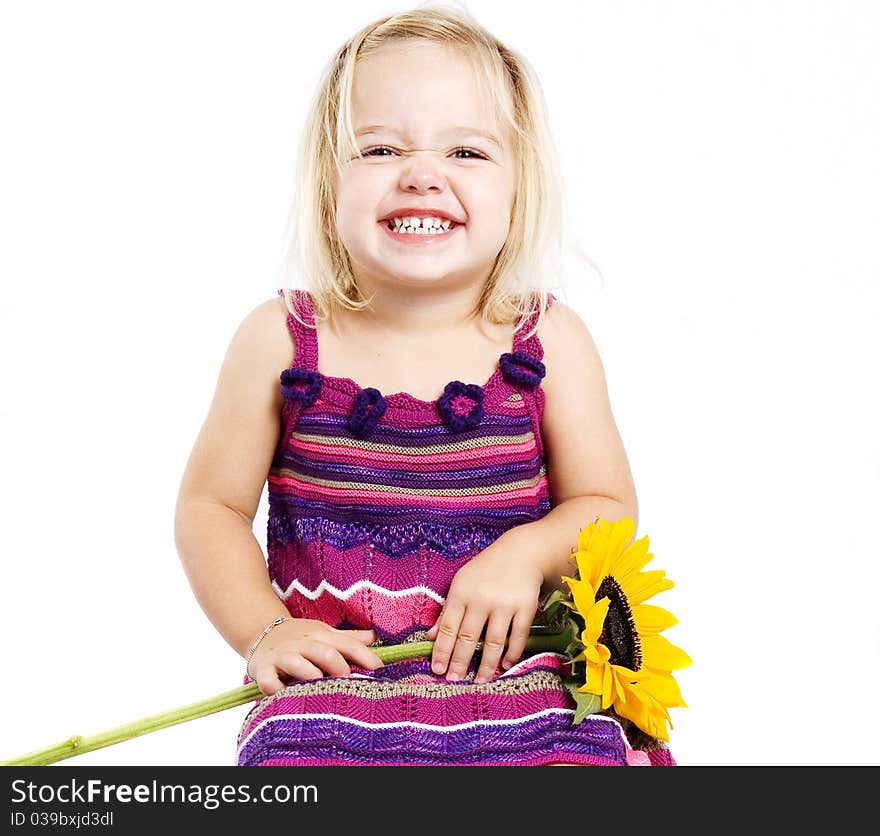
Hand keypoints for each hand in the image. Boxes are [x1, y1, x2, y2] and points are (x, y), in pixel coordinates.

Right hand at [248, 618, 383, 695]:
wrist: (262, 631)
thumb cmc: (301, 638)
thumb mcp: (324, 634)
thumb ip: (349, 639)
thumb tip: (375, 637)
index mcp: (322, 636)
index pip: (348, 644)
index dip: (365, 657)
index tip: (380, 670)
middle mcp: (304, 644)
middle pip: (326, 653)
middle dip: (340, 669)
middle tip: (349, 684)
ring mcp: (283, 656)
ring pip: (299, 664)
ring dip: (311, 676)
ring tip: (320, 688)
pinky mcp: (262, 669)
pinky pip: (269, 682)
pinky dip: (276, 690)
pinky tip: (285, 697)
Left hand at [425, 531, 543, 683]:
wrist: (521, 553)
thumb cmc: (486, 570)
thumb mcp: (462, 584)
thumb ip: (447, 610)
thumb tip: (431, 637)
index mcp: (462, 592)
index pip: (448, 627)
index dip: (441, 650)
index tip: (436, 669)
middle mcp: (482, 599)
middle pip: (468, 637)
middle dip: (459, 662)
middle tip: (454, 681)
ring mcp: (505, 604)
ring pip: (493, 642)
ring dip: (485, 665)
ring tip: (479, 681)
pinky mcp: (525, 608)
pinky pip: (518, 637)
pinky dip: (512, 654)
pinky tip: (505, 665)